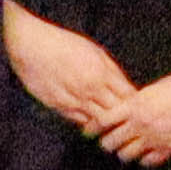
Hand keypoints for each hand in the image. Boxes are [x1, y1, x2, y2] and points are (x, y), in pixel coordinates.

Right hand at [7, 10, 135, 136]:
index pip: (129, 97)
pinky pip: (80, 121)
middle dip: (125, 117)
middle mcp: (90, 89)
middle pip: (117, 112)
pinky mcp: (58, 106)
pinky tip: (92, 120)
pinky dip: (89, 122)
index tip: (138, 106)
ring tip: (113, 124)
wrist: (32, 46)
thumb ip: (112, 72)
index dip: (136, 104)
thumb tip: (127, 88)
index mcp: (102, 73)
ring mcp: (74, 99)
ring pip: (99, 121)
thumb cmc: (64, 45)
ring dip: (107, 124)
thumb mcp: (96, 52)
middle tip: (129, 120)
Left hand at [91, 66, 170, 169]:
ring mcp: (156, 137)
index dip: (93, 127)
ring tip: (126, 148)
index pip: (103, 121)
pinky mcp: (170, 147)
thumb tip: (123, 111)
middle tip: (108, 141)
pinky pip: (148, 161)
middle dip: (107, 142)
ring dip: (124, 152)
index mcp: (136, 105)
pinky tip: (146, 152)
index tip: (90, 131)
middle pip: (110, 142)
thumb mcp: (154, 89)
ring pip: (126, 155)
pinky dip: (144, 158)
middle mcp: (143, 123)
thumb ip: (136, 102)